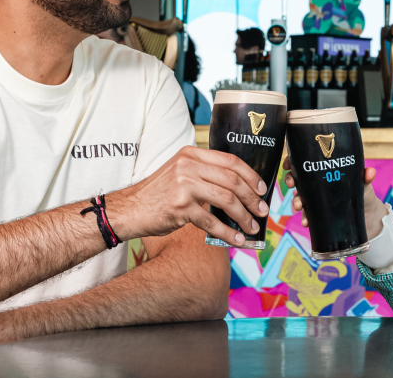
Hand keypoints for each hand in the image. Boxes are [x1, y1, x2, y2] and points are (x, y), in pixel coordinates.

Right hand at [113, 146, 268, 246]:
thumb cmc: (159, 194)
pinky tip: (237, 239)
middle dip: (252, 198)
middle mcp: (188, 165)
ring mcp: (184, 185)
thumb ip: (204, 173)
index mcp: (191, 154)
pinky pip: (211, 221)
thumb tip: (238, 188)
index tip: (262, 189)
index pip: (230, 161)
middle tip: (263, 210)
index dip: (251, 175)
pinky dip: (227, 232)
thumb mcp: (180, 172)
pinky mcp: (180, 207)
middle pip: (232, 180)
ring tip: (252, 227)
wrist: (130, 209)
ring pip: (226, 200)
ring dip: (243, 216)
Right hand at [282, 155, 388, 239]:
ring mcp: (316, 200)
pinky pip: (307, 216)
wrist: (368, 217)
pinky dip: (305, 219)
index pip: (305, 162)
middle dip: (290, 180)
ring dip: (296, 201)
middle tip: (291, 184)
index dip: (293, 161)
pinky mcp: (318, 215)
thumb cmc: (363, 194)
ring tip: (299, 206)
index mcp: (324, 171)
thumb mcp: (363, 184)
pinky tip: (306, 222)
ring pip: (299, 198)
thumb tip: (370, 172)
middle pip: (297, 178)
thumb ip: (365, 178)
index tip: (288, 163)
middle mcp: (317, 184)